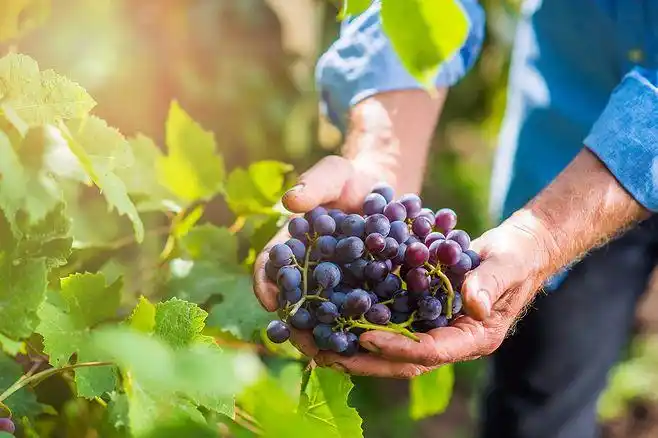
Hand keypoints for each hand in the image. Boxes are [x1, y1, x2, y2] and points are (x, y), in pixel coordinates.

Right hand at [252, 155, 387, 355]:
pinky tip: (370, 341)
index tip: (269, 300)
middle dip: (297, 323)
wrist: (385, 190)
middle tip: (303, 340)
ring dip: (328, 334)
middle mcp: (307, 271)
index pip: (269, 267)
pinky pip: (357, 314)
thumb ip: (313, 184)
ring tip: (337, 350)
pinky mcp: (362, 293)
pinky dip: (360, 328)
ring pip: (325, 315)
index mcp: (291, 246)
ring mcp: (335, 286)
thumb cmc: (350, 180)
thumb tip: (290, 200)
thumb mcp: (333, 174)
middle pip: (295, 300)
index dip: (265, 283)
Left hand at [313, 212, 559, 377]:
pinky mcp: (421, 313)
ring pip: (391, 348)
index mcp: (474, 337)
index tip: (366, 338)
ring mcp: (434, 329)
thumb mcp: (508, 264)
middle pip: (403, 360)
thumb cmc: (517, 256)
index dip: (398, 347)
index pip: (431, 351)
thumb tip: (474, 305)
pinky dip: (363, 323)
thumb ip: (491, 283)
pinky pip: (390, 324)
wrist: (514, 251)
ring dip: (356, 348)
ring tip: (318, 342)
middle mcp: (450, 340)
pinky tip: (333, 316)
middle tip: (326, 353)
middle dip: (365, 360)